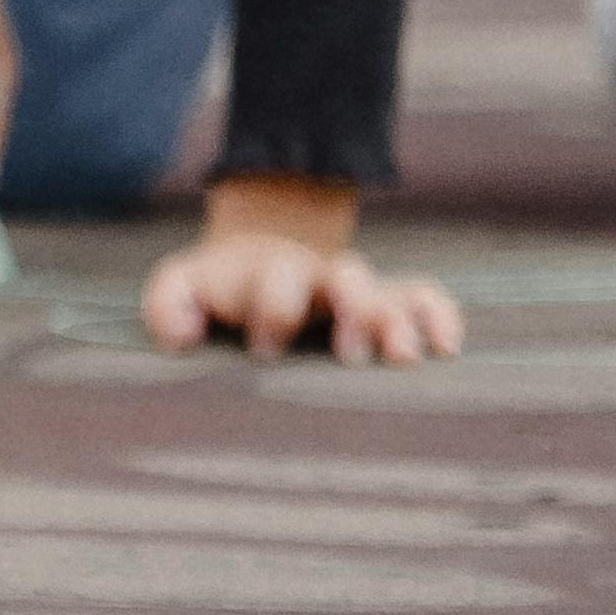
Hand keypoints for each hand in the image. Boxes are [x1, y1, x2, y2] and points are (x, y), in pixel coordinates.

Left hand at [141, 176, 466, 365]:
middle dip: (351, 310)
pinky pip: (424, 296)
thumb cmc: (216, 289)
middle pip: (345, 278)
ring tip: (404, 359)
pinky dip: (440, 315)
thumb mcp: (180, 286)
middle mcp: (319, 278)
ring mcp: (357, 289)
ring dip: (398, 321)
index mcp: (268, 274)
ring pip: (388, 292)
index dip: (274, 310)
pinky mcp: (388, 302)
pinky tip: (448, 347)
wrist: (255, 256)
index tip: (264, 348)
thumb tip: (181, 334)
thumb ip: (167, 303)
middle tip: (349, 355)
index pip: (277, 283)